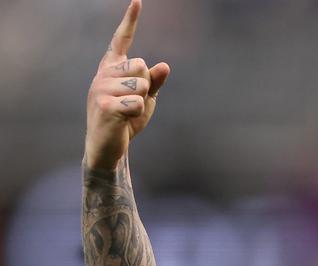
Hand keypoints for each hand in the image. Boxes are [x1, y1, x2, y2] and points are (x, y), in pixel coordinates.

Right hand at [84, 0, 169, 169]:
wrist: (108, 147)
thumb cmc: (126, 120)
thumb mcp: (145, 99)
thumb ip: (154, 83)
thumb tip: (165, 66)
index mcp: (111, 69)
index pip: (121, 41)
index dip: (130, 21)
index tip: (138, 1)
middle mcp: (103, 74)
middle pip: (142, 65)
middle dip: (145, 86)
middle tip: (131, 103)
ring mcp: (101, 88)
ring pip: (142, 84)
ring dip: (142, 101)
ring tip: (127, 113)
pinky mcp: (105, 105)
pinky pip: (139, 103)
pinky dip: (139, 114)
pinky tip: (124, 120)